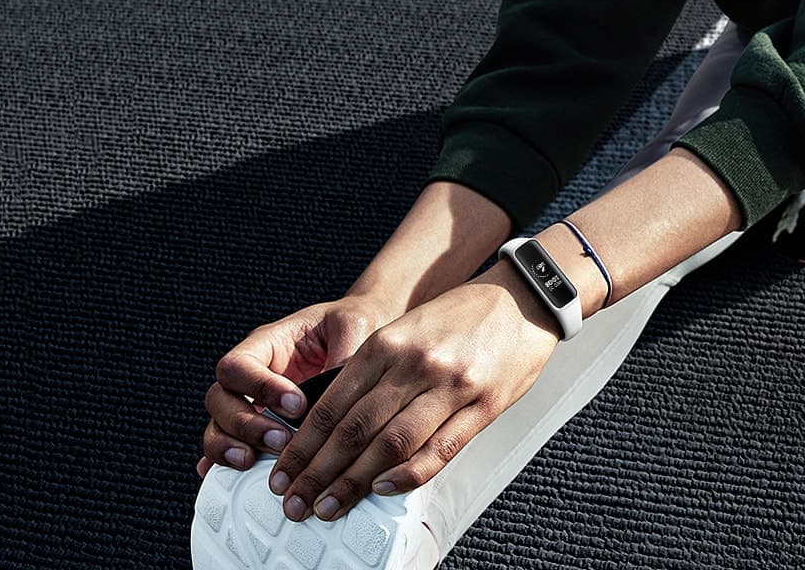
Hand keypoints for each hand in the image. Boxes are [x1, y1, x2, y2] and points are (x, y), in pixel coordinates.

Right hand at [198, 295, 397, 477]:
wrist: (365, 330)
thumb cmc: (354, 323)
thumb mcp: (353, 326)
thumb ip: (344, 353)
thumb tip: (341, 391)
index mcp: (267, 344)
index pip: (238, 365)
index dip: (259, 387)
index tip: (297, 404)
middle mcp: (252, 373)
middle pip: (219, 399)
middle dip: (245, 424)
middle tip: (281, 440)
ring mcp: (252, 401)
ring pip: (219, 425)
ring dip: (231, 447)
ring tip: (256, 462)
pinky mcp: (260, 425)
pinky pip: (231, 444)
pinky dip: (226, 462)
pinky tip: (232, 475)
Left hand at [266, 267, 560, 521]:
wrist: (523, 298)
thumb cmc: (462, 317)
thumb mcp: (406, 330)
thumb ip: (376, 373)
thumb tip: (339, 430)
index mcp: (387, 344)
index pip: (331, 406)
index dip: (302, 447)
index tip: (282, 474)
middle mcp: (413, 364)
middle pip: (354, 429)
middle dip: (317, 473)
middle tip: (294, 502)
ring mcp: (450, 385)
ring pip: (390, 443)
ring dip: (353, 481)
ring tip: (328, 507)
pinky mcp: (483, 404)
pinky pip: (440, 448)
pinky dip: (408, 474)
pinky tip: (383, 489)